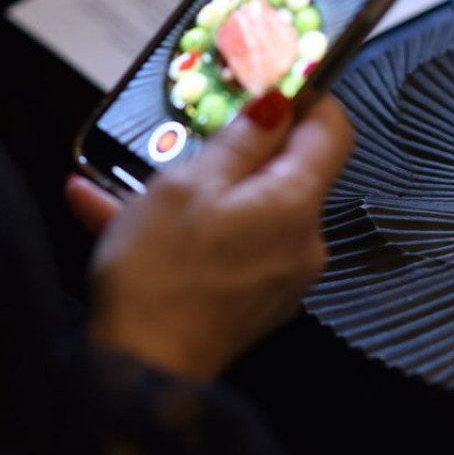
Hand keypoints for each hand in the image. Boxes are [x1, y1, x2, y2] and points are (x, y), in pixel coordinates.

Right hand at [66, 91, 354, 379]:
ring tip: (127, 180)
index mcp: (294, 204)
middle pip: (288, 172)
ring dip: (197, 190)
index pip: (334, 131)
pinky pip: (229, 246)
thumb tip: (280, 102)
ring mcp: (282, 274)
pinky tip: (119, 215)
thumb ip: (242, 140)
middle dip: (239, 148)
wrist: (142, 372)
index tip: (273, 82)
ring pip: (248, 209)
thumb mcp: (189, 185)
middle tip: (190, 134)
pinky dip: (190, 229)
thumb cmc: (160, 278)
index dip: (309, 98)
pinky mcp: (256, 299)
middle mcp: (303, 241)